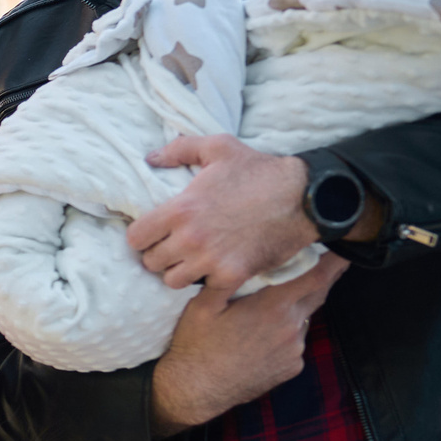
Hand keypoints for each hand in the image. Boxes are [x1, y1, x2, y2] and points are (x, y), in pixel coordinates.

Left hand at [129, 135, 314, 293]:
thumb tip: (150, 158)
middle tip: (173, 248)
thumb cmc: (260, 171)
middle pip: (151, 262)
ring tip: (191, 262)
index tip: (153, 234)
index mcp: (180, 209)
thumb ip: (180, 149)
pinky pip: (205, 293)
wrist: (305, 198)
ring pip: (173, 281)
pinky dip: (207, 286)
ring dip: (179, 272)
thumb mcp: (219, 147)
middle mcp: (190, 239)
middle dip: (159, 255)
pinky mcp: (233, 276)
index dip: (142, 236)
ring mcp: (211, 261)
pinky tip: (214, 274)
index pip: (136, 238)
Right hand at [150, 254, 348, 435]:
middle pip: (318, 294)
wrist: (197, 390)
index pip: (317, 276)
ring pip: (303, 318)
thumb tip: (246, 256)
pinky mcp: (293, 367)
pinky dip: (285, 335)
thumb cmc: (196, 345)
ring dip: (293, 310)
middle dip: (319, 278)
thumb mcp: (203, 305)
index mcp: (273, 306)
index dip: (334, 260)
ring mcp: (294, 349)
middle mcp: (291, 327)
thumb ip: (229, 278)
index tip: (340, 249)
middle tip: (316, 264)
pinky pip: (295, 342)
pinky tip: (260, 339)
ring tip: (264, 313)